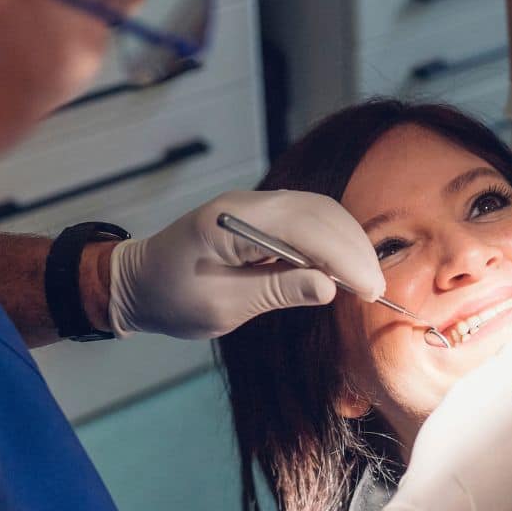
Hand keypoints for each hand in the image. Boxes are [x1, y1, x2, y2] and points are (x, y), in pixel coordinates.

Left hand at [107, 190, 384, 337]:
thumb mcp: (222, 306)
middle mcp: (246, 204)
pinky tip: (345, 270)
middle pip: (320, 213)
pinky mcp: (262, 217)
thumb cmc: (170, 299)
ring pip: (321, 212)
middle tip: (376, 291)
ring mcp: (255, 206)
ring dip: (349, 244)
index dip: (343, 258)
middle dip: (354, 250)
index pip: (304, 227)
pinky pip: (310, 220)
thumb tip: (329, 287)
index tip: (368, 290)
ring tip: (366, 282)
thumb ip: (277, 291)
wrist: (135, 283)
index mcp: (228, 221)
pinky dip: (334, 243)